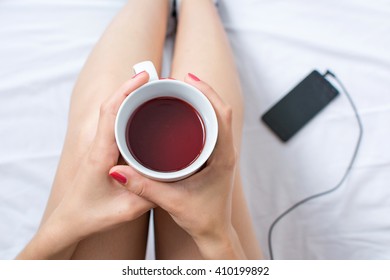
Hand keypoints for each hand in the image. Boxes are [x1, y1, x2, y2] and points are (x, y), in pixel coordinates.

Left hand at [17, 72, 153, 258]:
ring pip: (112, 113)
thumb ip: (150, 193)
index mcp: (101, 154)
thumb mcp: (127, 209)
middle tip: (155, 79)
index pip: (110, 113)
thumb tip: (174, 176)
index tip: (144, 76)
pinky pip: (115, 125)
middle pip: (111, 106)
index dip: (126, 91)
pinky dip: (127, 112)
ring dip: (129, 98)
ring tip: (152, 90)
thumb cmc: (93, 215)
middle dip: (131, 87)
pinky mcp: (104, 152)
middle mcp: (98, 146)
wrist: (70, 222)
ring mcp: (100, 147)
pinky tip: (143, 114)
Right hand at [110, 73, 245, 258]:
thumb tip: (117, 172)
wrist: (214, 232)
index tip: (188, 79)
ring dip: (202, 102)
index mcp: (223, 157)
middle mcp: (226, 151)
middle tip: (179, 81)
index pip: (222, 115)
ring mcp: (222, 153)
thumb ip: (143, 187)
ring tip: (181, 91)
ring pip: (218, 117)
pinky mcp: (215, 157)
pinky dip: (201, 114)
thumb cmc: (202, 218)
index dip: (207, 93)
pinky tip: (185, 112)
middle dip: (202, 92)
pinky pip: (212, 127)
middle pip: (221, 110)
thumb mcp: (171, 201)